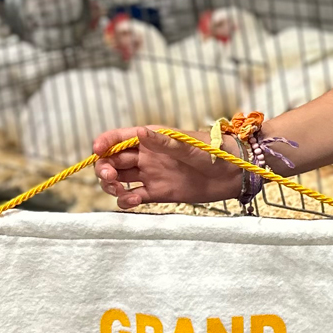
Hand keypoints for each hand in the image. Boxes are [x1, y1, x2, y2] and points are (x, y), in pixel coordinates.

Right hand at [92, 124, 245, 210]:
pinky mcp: (158, 193)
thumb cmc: (215, 152)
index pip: (118, 138)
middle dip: (104, 167)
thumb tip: (140, 132)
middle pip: (113, 160)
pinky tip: (131, 200)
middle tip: (109, 177)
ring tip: (119, 191)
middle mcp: (146, 156)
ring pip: (119, 179)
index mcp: (151, 138)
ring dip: (111, 184)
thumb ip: (165, 142)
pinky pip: (134, 197)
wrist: (235, 174)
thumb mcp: (190, 146)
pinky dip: (126, 200)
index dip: (104, 142)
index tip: (97, 150)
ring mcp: (151, 175)